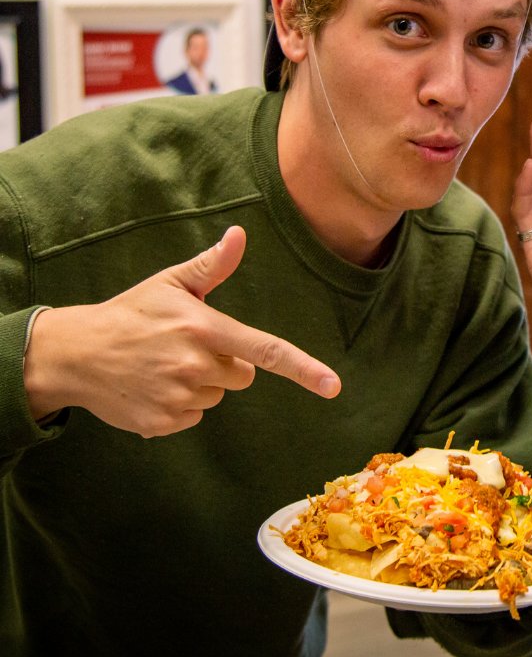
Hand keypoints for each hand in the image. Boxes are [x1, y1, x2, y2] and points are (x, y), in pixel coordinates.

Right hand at [22, 226, 340, 437]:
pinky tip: (153, 386)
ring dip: (201, 384)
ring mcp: (177, 397)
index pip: (264, 350)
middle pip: (242, 375)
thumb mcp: (170, 284)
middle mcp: (194, 365)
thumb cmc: (130, 314)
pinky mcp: (161, 422)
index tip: (333, 386)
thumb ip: (211, 266)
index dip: (303, 368)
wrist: (73, 355)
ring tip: (164, 365)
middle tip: (188, 346)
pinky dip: (180, 404)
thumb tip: (238, 234)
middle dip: (225, 363)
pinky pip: (192, 416)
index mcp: (203, 328)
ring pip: (217, 396)